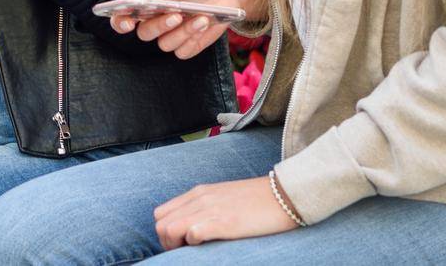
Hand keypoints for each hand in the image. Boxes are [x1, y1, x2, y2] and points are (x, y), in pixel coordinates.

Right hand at [108, 0, 263, 59]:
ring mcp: (173, 34)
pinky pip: (183, 51)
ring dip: (182, 32)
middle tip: (176, 15)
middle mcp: (157, 21)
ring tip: (200, 17)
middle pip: (145, 33)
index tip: (127, 21)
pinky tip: (204, 24)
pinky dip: (193, 39)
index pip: (124, 17)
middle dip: (159, 26)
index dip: (120, 22)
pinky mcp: (189, 45)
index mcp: (149, 3)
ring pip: (165, 44)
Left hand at [153, 176, 298, 248]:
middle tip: (185, 252)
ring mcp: (210, 209)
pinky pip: (192, 233)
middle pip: (160, 224)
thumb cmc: (257, 201)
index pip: (160, 214)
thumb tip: (191, 228)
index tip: (180, 245)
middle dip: (167, 243)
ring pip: (169, 230)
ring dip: (176, 245)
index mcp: (198, 193)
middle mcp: (199, 199)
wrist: (284, 194)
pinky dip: (193, 243)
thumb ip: (205, 208)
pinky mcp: (224, 222)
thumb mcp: (223, 198)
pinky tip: (207, 245)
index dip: (165, 233)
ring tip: (194, 251)